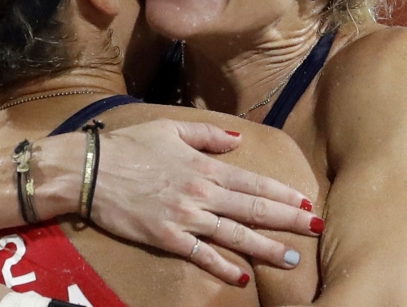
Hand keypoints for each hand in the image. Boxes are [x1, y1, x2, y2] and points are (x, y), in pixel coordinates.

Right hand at [91, 119, 321, 284]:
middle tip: (317, 229)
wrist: (90, 170)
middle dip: (289, 220)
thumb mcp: (170, 128)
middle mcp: (202, 194)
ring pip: (235, 236)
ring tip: (293, 258)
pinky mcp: (167, 238)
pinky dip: (222, 268)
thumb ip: (207, 134)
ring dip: (267, 248)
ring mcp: (186, 218)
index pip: (254, 182)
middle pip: (253, 210)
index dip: (282, 193)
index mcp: (205, 167)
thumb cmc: (130, 146)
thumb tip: (237, 139)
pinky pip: (200, 256)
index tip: (306, 201)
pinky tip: (242, 278)